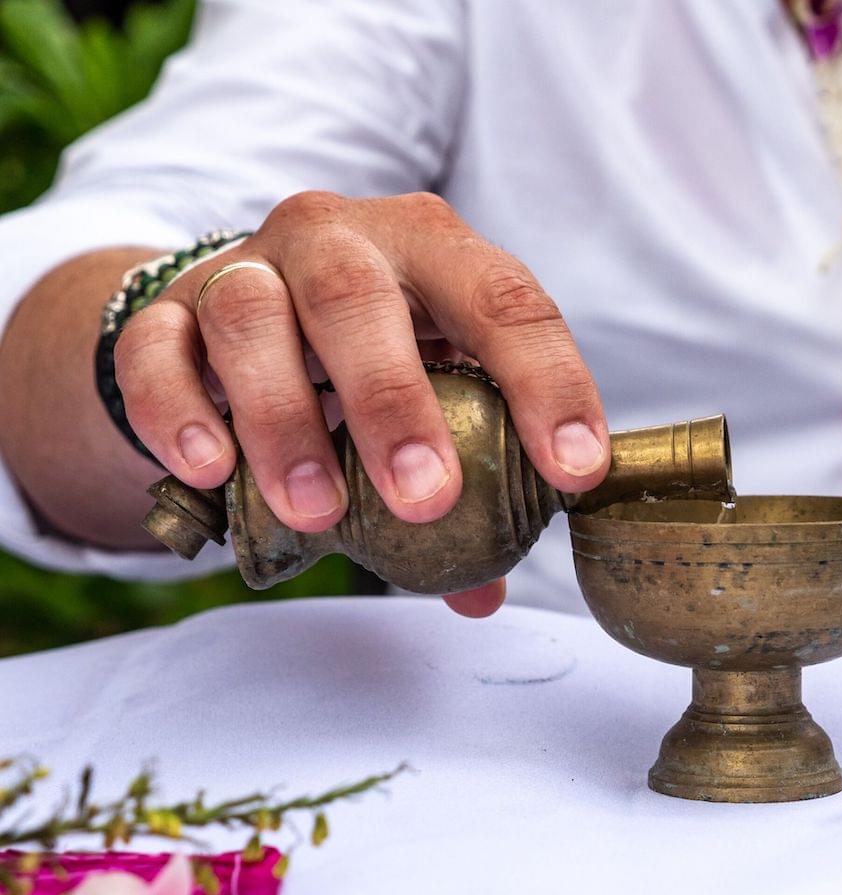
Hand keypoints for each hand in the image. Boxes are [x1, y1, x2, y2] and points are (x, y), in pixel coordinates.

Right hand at [113, 191, 609, 616]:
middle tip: (426, 499)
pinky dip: (180, 409)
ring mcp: (245, 269)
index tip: (573, 470)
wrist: (232, 314)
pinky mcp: (163, 312)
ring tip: (318, 512)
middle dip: (395, 402)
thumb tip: (483, 592)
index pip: (506, 300)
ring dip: (285, 419)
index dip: (549, 383)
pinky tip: (211, 469)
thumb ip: (465, 478)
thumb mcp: (431, 389)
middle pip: (359, 299)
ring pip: (252, 318)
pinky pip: (154, 351)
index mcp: (433, 250)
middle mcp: (339, 239)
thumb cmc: (366, 355)